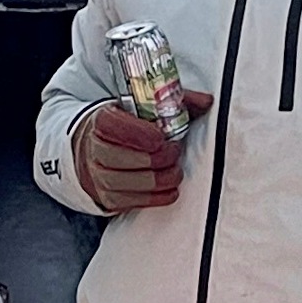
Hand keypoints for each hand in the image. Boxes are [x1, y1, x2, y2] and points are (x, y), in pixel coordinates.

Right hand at [71, 91, 211, 210]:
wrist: (100, 148)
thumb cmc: (129, 126)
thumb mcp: (146, 106)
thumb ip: (175, 101)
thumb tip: (206, 102)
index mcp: (102, 121)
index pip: (114, 127)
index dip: (140, 134)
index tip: (161, 138)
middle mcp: (95, 149)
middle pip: (121, 158)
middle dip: (155, 158)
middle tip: (174, 153)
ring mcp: (99, 176)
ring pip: (128, 182)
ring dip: (159, 179)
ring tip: (175, 171)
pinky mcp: (109, 197)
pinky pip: (132, 201)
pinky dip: (156, 197)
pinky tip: (170, 189)